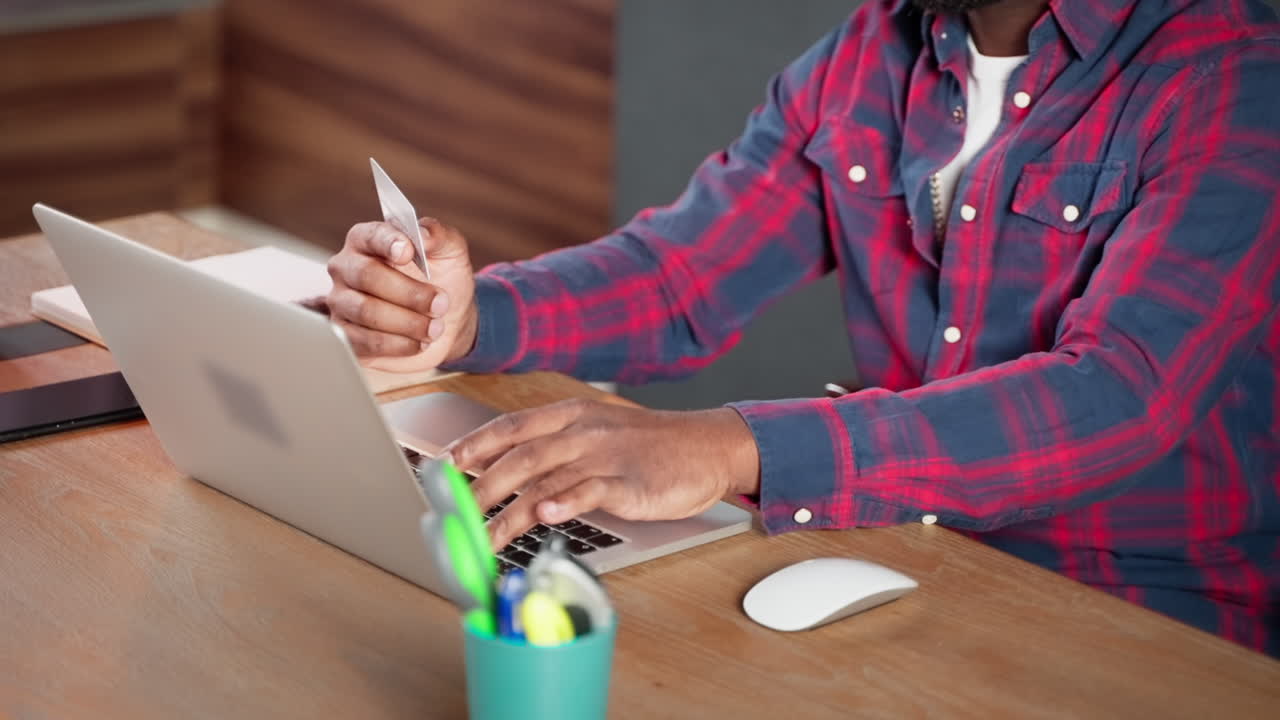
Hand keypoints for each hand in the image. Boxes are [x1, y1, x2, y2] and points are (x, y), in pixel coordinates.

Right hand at [326, 218, 477, 372]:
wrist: (445, 320)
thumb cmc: (442, 279)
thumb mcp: (450, 252)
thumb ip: (438, 235)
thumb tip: (422, 233)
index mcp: (367, 239)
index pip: (370, 235)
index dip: (388, 242)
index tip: (408, 252)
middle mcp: (346, 268)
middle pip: (366, 275)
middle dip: (409, 293)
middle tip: (440, 304)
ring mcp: (341, 302)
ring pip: (365, 311)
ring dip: (407, 322)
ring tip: (435, 328)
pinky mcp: (346, 336)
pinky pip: (363, 341)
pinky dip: (397, 344)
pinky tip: (419, 342)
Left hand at [445, 399, 760, 549]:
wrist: (707, 446)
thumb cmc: (648, 446)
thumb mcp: (596, 433)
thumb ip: (554, 447)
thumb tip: (504, 470)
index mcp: (570, 416)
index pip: (510, 427)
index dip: (473, 446)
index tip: (442, 468)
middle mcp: (582, 432)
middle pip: (519, 457)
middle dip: (480, 488)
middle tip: (454, 516)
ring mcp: (605, 455)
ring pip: (546, 480)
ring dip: (509, 511)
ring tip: (485, 536)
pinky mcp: (630, 482)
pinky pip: (592, 490)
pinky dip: (566, 502)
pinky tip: (545, 515)